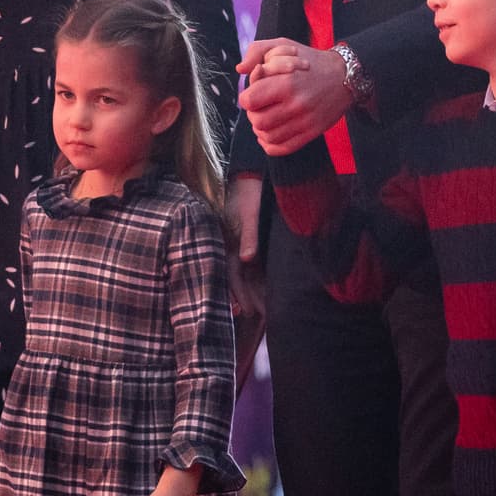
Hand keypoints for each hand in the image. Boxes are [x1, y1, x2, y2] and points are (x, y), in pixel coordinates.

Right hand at [225, 174, 265, 320]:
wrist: (250, 175)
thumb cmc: (248, 193)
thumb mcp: (248, 213)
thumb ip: (249, 236)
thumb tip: (247, 259)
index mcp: (228, 244)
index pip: (233, 275)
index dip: (241, 294)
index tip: (249, 312)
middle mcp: (233, 249)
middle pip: (242, 280)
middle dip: (252, 299)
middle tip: (264, 319)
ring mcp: (242, 246)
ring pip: (249, 276)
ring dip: (257, 292)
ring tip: (267, 312)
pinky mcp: (251, 243)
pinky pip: (255, 267)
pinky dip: (260, 280)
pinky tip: (267, 292)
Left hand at [237, 38, 350, 155]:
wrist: (345, 76)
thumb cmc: (308, 61)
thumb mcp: (282, 46)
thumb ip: (257, 51)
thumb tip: (240, 69)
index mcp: (287, 82)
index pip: (249, 101)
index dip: (246, 97)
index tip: (253, 94)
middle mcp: (296, 104)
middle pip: (257, 121)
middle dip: (253, 114)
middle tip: (260, 107)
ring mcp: (305, 121)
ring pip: (267, 137)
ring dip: (261, 129)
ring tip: (266, 118)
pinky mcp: (312, 133)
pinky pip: (282, 148)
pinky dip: (270, 144)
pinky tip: (270, 133)